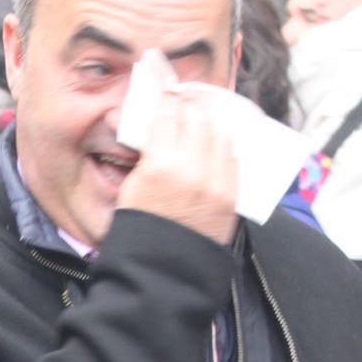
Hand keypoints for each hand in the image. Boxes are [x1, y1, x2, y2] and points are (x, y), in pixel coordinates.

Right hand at [118, 89, 239, 244]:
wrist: (163, 271)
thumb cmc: (139, 229)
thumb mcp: (130, 186)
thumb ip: (146, 153)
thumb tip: (156, 126)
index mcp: (159, 164)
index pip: (168, 113)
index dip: (168, 97)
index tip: (168, 90)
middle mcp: (191, 169)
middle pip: (197, 118)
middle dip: (191, 105)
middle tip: (186, 99)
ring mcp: (215, 183)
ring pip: (219, 134)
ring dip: (211, 121)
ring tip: (204, 117)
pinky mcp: (231, 196)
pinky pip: (232, 158)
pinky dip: (223, 146)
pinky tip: (216, 143)